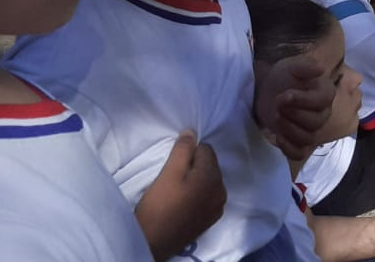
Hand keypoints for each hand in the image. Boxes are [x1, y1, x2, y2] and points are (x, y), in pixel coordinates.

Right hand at [134, 130, 225, 260]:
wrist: (152, 242)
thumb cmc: (159, 205)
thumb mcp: (169, 173)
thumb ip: (183, 150)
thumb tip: (192, 131)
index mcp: (214, 177)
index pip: (206, 150)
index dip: (188, 152)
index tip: (173, 164)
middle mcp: (222, 191)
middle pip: (210, 165)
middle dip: (194, 165)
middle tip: (173, 177)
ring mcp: (217, 207)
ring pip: (209, 181)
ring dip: (196, 180)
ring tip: (176, 190)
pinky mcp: (210, 219)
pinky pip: (207, 196)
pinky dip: (198, 194)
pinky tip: (183, 201)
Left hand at [254, 55, 332, 160]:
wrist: (269, 90)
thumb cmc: (284, 77)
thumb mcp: (292, 66)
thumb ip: (306, 67)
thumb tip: (321, 69)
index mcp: (325, 93)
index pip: (322, 101)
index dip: (302, 100)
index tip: (284, 96)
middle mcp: (323, 113)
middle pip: (315, 122)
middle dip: (292, 114)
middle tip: (276, 105)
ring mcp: (312, 129)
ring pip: (307, 138)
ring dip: (288, 129)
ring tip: (275, 116)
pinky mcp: (298, 142)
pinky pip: (299, 153)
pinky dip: (288, 148)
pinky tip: (277, 137)